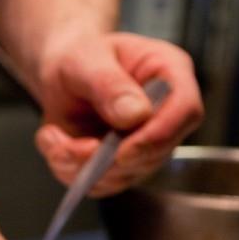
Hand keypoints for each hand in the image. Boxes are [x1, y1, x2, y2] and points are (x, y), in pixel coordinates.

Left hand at [35, 32, 203, 196]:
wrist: (62, 72)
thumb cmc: (80, 56)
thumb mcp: (86, 58)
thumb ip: (109, 84)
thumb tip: (135, 116)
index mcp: (170, 73)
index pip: (186, 111)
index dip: (158, 136)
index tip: (122, 151)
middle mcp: (165, 112)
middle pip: (157, 153)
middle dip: (107, 160)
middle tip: (67, 145)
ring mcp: (145, 141)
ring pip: (124, 175)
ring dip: (80, 166)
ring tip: (51, 137)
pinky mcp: (121, 163)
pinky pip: (100, 184)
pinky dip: (69, 171)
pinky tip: (53, 142)